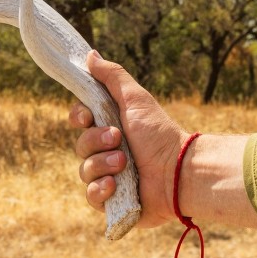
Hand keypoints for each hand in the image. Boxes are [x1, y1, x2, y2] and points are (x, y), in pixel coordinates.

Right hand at [69, 51, 186, 228]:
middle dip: (96, 142)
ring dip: (102, 164)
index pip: (79, 121)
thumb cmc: (159, 133)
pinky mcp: (112, 203)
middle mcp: (107, 152)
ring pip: (84, 170)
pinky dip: (101, 189)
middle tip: (119, 139)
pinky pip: (91, 196)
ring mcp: (108, 177)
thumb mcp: (135, 99)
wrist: (178, 170)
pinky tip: (115, 185)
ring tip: (125, 163)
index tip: (87, 116)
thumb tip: (90, 55)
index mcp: (110, 127)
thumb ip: (112, 76)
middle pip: (80, 145)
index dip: (78, 117)